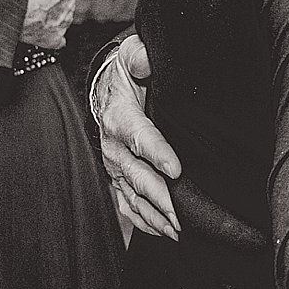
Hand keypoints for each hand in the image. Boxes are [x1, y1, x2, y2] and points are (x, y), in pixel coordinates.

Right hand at [16, 0, 75, 48]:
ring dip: (49, 17)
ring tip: (34, 14)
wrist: (19, 4)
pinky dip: (51, 38)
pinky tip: (45, 36)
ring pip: (59, 19)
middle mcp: (69, 3)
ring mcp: (61, 21)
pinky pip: (56, 40)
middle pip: (60, 1)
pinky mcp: (52, 38)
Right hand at [93, 34, 180, 239]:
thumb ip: (139, 56)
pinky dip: (146, 222)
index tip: (176, 170)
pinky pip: (129, 206)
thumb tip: (145, 61)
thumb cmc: (128, 73)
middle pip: (137, 176)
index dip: (157, 154)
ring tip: (178, 231)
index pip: (140, 137)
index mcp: (119, 117)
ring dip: (155, 216)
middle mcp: (113, 147)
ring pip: (133, 197)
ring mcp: (115, 167)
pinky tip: (165, 233)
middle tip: (181, 216)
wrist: (107, 90)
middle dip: (160, 197)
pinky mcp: (118, 179)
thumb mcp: (132, 56)